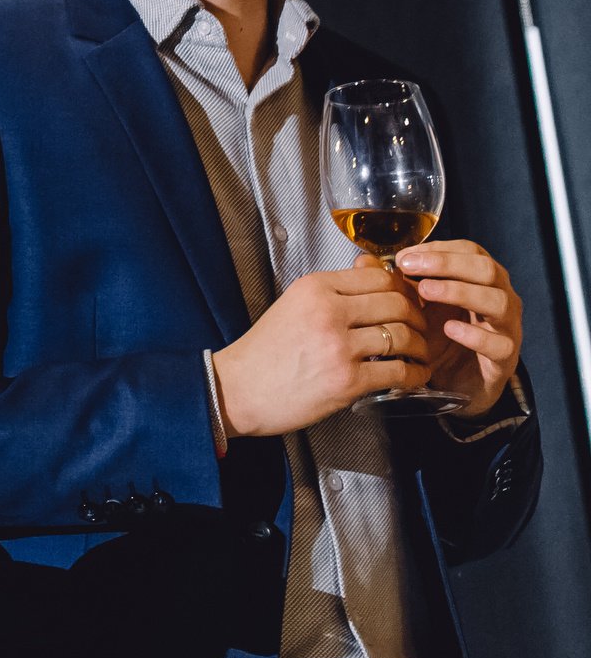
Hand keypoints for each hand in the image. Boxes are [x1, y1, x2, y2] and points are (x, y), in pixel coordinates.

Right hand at [214, 264, 427, 437]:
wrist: (237, 389)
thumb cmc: (264, 351)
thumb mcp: (293, 306)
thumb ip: (333, 289)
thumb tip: (373, 268)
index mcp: (314, 288)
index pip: (378, 276)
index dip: (401, 288)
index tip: (406, 299)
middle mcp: (328, 311)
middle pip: (398, 303)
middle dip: (418, 317)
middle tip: (420, 327)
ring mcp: (339, 346)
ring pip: (404, 336)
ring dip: (420, 346)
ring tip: (419, 353)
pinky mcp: (348, 380)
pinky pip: (399, 371)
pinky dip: (416, 374)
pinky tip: (415, 375)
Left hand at [394, 239, 523, 412]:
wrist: (457, 382)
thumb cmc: (440, 338)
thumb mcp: (415, 307)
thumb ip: (395, 283)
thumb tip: (364, 262)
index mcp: (481, 279)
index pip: (471, 251)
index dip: (439, 249)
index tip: (404, 257)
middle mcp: (500, 297)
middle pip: (486, 269)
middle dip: (447, 263)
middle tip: (411, 267)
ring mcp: (507, 328)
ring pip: (497, 301)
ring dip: (459, 291)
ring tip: (426, 290)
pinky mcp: (505, 359)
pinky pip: (498, 343)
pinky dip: (474, 334)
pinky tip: (449, 329)